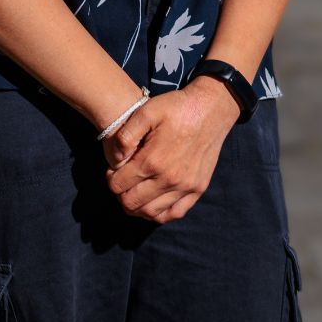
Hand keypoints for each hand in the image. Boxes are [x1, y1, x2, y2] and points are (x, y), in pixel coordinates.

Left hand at [101, 79, 240, 223]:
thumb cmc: (177, 108)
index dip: (110, 179)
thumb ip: (126, 135)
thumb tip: (116, 159)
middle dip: (120, 194)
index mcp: (152, 160)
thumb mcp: (147, 111)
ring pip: (151, 213)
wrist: (211, 109)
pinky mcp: (198, 189)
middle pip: (131, 203)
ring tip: (134, 192)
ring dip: (137, 207)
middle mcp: (169, 179)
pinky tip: (153, 202)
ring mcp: (185, 187)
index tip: (113, 170)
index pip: (118, 185)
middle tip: (121, 181)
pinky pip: (174, 213)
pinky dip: (159, 213)